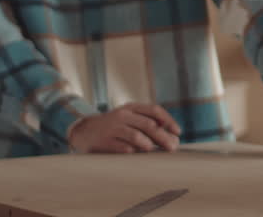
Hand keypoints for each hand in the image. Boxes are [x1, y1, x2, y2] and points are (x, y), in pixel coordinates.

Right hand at [67, 103, 181, 153]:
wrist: (84, 131)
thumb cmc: (114, 126)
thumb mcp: (129, 118)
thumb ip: (148, 123)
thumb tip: (173, 137)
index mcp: (131, 107)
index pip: (154, 110)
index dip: (168, 120)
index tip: (178, 132)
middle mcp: (122, 115)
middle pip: (148, 125)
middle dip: (163, 137)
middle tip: (173, 147)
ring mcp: (112, 128)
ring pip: (136, 135)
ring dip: (149, 144)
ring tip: (154, 150)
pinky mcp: (104, 141)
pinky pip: (122, 147)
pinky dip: (132, 151)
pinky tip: (136, 154)